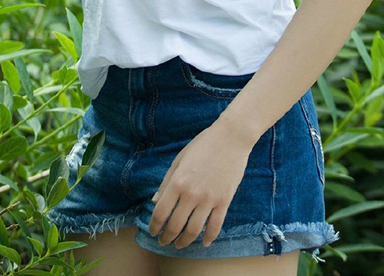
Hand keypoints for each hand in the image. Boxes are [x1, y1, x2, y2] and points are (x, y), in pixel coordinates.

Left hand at [148, 119, 250, 249]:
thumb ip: (166, 181)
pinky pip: (215, 226)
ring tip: (179, 245)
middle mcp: (192, 194)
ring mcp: (209, 199)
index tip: (152, 231)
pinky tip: (203, 243)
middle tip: (163, 241)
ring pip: (194, 230)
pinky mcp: (224, 201)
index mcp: (178, 182)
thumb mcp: (180, 159)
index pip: (161, 212)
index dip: (154, 226)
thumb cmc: (203, 145)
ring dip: (184, 241)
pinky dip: (209, 238)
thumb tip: (154, 200)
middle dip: (166, 237)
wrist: (231, 138)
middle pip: (175, 225)